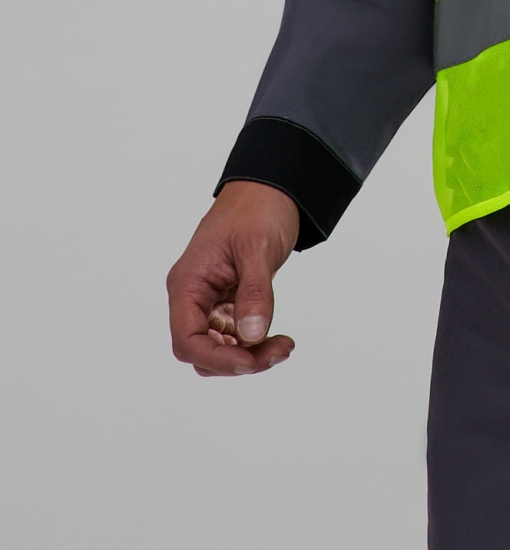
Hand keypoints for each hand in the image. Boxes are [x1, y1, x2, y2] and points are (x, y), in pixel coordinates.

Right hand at [167, 181, 300, 375]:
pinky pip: (232, 334)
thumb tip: (252, 335)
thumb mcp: (257, 248)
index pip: (187, 339)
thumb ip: (255, 292)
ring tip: (282, 346)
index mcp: (188, 283)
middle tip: (278, 351)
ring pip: (218, 346)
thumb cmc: (257, 209)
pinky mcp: (226, 300)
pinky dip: (252, 341)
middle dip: (237, 360)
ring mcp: (209, 300)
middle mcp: (192, 296)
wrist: (271, 187)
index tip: (250, 361)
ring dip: (248, 354)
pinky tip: (275, 337)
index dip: (216, 358)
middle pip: (201, 350)